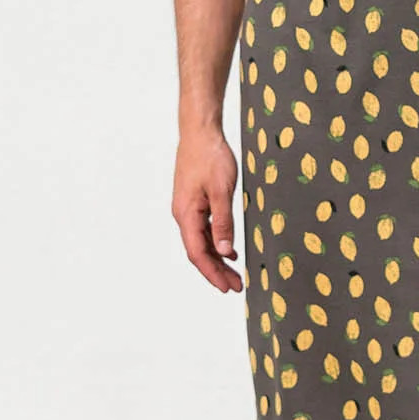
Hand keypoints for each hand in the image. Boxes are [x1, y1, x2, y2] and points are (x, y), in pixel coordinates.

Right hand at [172, 128, 243, 292]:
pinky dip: (216, 243)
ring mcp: (188, 209)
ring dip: (217, 259)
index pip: (197, 253)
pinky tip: (228, 251)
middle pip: (199, 251)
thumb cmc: (210, 157)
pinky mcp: (194, 202)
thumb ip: (223, 223)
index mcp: (186, 214)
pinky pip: (204, 230)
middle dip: (216, 271)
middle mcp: (183, 215)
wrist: (200, 132)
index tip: (226, 287)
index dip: (212, 273)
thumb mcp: (221, 191)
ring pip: (201, 242)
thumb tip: (224, 252)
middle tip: (236, 286)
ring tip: (234, 274)